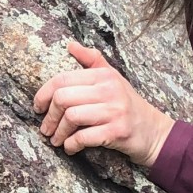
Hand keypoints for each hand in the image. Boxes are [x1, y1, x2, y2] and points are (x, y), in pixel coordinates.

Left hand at [32, 40, 175, 166]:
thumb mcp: (113, 78)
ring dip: (58, 133)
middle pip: (63, 98)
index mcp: (104, 75)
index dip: (43, 94)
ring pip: (71, 117)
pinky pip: (84, 137)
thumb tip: (70, 45)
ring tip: (56, 140)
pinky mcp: (117, 131)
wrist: (155, 132)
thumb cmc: (128, 105)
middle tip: (46, 128)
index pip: (63, 79)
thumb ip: (92, 61)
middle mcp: (109, 89)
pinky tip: (70, 148)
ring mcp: (114, 111)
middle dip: (49, 116)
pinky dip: (71, 145)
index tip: (38, 107)